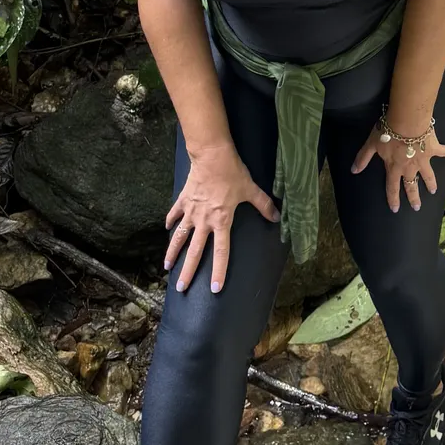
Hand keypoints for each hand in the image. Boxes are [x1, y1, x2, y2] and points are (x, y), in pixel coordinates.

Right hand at [165, 143, 278, 294]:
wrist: (212, 156)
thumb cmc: (233, 173)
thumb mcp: (251, 189)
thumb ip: (264, 205)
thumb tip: (278, 217)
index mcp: (222, 221)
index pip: (221, 252)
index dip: (219, 271)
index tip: (214, 288)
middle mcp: (204, 221)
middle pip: (194, 252)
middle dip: (187, 272)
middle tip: (180, 288)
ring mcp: (191, 211)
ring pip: (179, 237)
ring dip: (172, 252)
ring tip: (166, 267)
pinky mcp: (183, 200)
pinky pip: (174, 214)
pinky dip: (170, 222)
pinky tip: (167, 229)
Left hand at [352, 121, 444, 213]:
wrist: (407, 121)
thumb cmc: (388, 132)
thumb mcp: (371, 144)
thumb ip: (363, 158)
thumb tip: (353, 170)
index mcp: (394, 167)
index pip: (392, 187)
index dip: (393, 198)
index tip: (396, 209)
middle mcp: (409, 167)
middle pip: (411, 185)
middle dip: (413, 197)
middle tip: (417, 207)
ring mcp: (423, 159)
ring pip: (428, 175)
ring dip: (430, 183)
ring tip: (433, 190)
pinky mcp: (433, 148)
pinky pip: (442, 151)